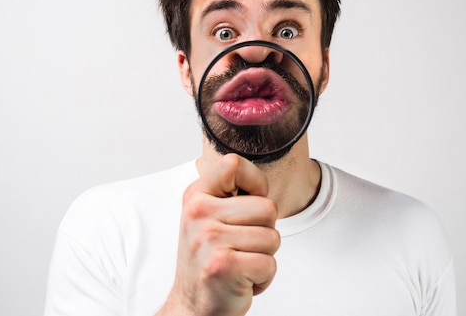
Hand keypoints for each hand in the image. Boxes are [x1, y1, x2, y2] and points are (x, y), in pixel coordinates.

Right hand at [158, 154, 279, 315]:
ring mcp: (208, 239)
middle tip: (240, 247)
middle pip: (268, 207)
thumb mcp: (209, 217)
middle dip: (264, 231)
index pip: (234, 164)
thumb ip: (230, 195)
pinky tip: (241, 280)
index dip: (255, 183)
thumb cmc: (210, 259)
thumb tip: (261, 180)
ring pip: (273, 237)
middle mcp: (198, 214)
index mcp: (195, 196)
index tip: (248, 203)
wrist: (192, 306)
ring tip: (239, 263)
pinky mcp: (223, 266)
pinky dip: (263, 278)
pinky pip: (270, 264)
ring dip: (264, 256)